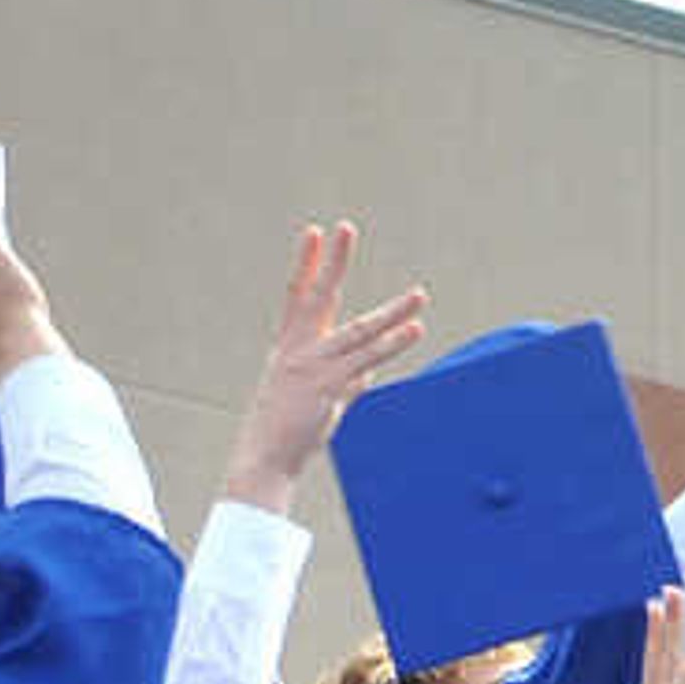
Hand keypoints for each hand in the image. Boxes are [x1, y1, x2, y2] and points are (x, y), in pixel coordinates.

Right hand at [220, 221, 428, 510]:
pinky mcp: (329, 388)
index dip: (306, 264)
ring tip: (419, 294)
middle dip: (334, 261)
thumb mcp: (312, 396)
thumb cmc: (285, 428)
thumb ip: (343, 380)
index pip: (297, 295)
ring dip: (393, 313)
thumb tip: (367, 375)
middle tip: (346, 227)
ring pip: (360, 331)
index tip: (314, 232)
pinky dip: (393, 345)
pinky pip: (368, 361)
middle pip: (320, 296)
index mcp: (288, 346)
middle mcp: (299, 349)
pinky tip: (414, 330)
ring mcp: (314, 366)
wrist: (264, 457)